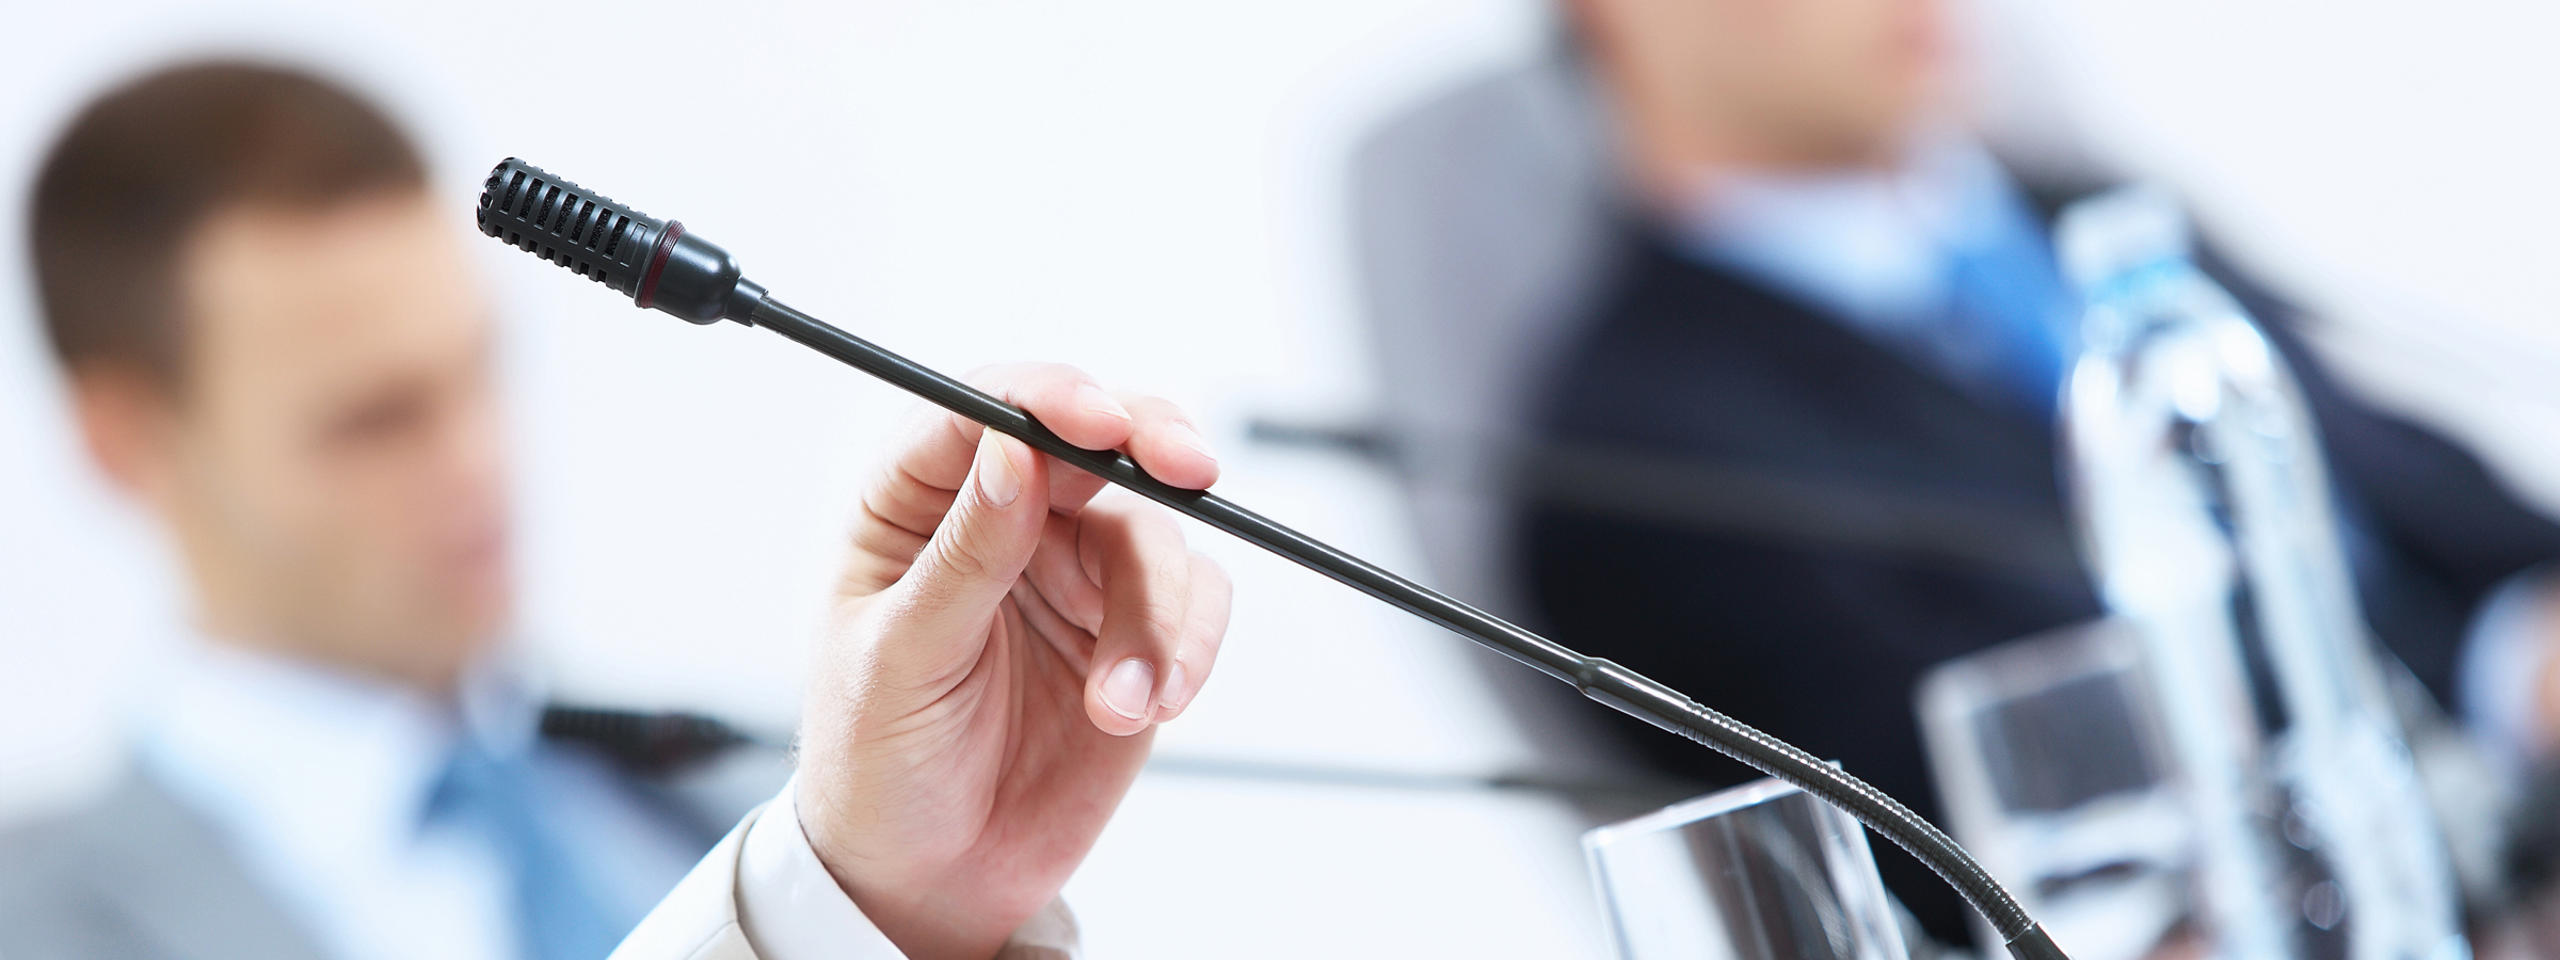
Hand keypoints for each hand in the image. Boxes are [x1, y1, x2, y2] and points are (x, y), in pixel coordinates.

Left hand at [794, 363, 1230, 959]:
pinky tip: (1145, 707)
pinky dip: (1187, 649)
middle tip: (1191, 473)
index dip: (1050, 400)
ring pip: (1156, 530)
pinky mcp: (1131, 628)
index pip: (985, 410)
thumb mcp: (901, 658)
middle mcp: (1000, 518)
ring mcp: (1071, 569)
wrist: (933, 875)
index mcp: (913, 504)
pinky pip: (1195, 601)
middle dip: (1152, 447)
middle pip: (1095, 437)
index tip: (1102, 424)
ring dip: (1158, 613)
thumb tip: (1013, 453)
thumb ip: (964, 555)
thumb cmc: (879, 761)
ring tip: (1121, 702)